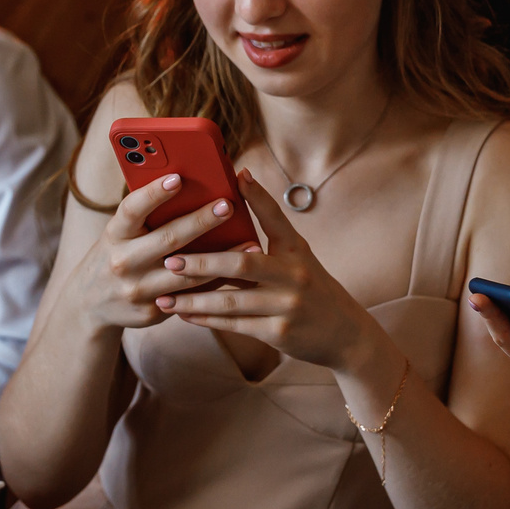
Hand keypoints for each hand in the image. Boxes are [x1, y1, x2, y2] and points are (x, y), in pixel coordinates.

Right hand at [71, 172, 248, 333]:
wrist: (89, 303)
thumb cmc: (117, 253)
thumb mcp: (120, 233)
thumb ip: (147, 216)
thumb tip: (191, 188)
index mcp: (114, 234)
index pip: (132, 209)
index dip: (154, 193)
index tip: (178, 178)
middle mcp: (122, 262)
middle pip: (167, 239)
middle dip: (200, 221)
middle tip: (228, 205)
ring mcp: (137, 290)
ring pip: (186, 273)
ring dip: (221, 258)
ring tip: (251, 242)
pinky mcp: (152, 312)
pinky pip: (191, 296)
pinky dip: (217, 283)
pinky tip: (241, 271)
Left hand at [156, 173, 375, 371]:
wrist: (345, 334)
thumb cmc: (313, 289)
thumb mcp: (300, 258)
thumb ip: (272, 237)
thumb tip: (237, 206)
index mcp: (297, 250)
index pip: (275, 217)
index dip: (257, 196)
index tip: (237, 174)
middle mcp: (294, 275)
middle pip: (241, 264)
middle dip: (202, 262)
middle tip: (170, 259)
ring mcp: (287, 305)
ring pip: (231, 301)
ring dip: (194, 299)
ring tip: (164, 297)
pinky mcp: (278, 332)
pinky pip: (234, 325)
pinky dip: (206, 320)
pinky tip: (184, 314)